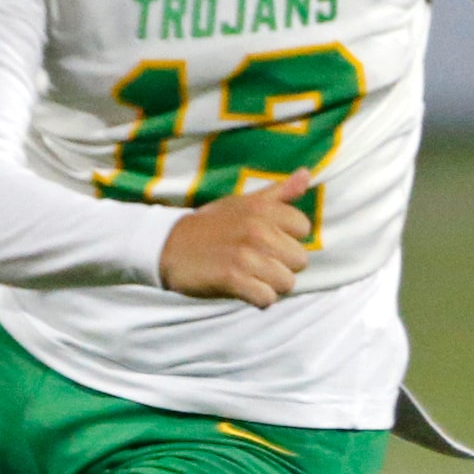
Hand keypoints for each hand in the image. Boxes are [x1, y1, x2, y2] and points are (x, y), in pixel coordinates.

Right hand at [159, 167, 314, 307]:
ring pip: (287, 283)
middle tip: (256, 262)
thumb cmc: (211, 225)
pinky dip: (258, 299)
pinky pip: (267, 299)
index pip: (303, 228)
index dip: (288, 238)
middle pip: (300, 260)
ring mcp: (245, 255)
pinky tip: (243, 289)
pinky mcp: (233, 279)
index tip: (267, 241)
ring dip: (270, 285)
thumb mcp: (243, 203)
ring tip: (250, 276)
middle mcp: (257, 229)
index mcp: (262, 209)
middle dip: (281, 265)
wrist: (167, 246)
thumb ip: (278, 193)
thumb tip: (306, 174)